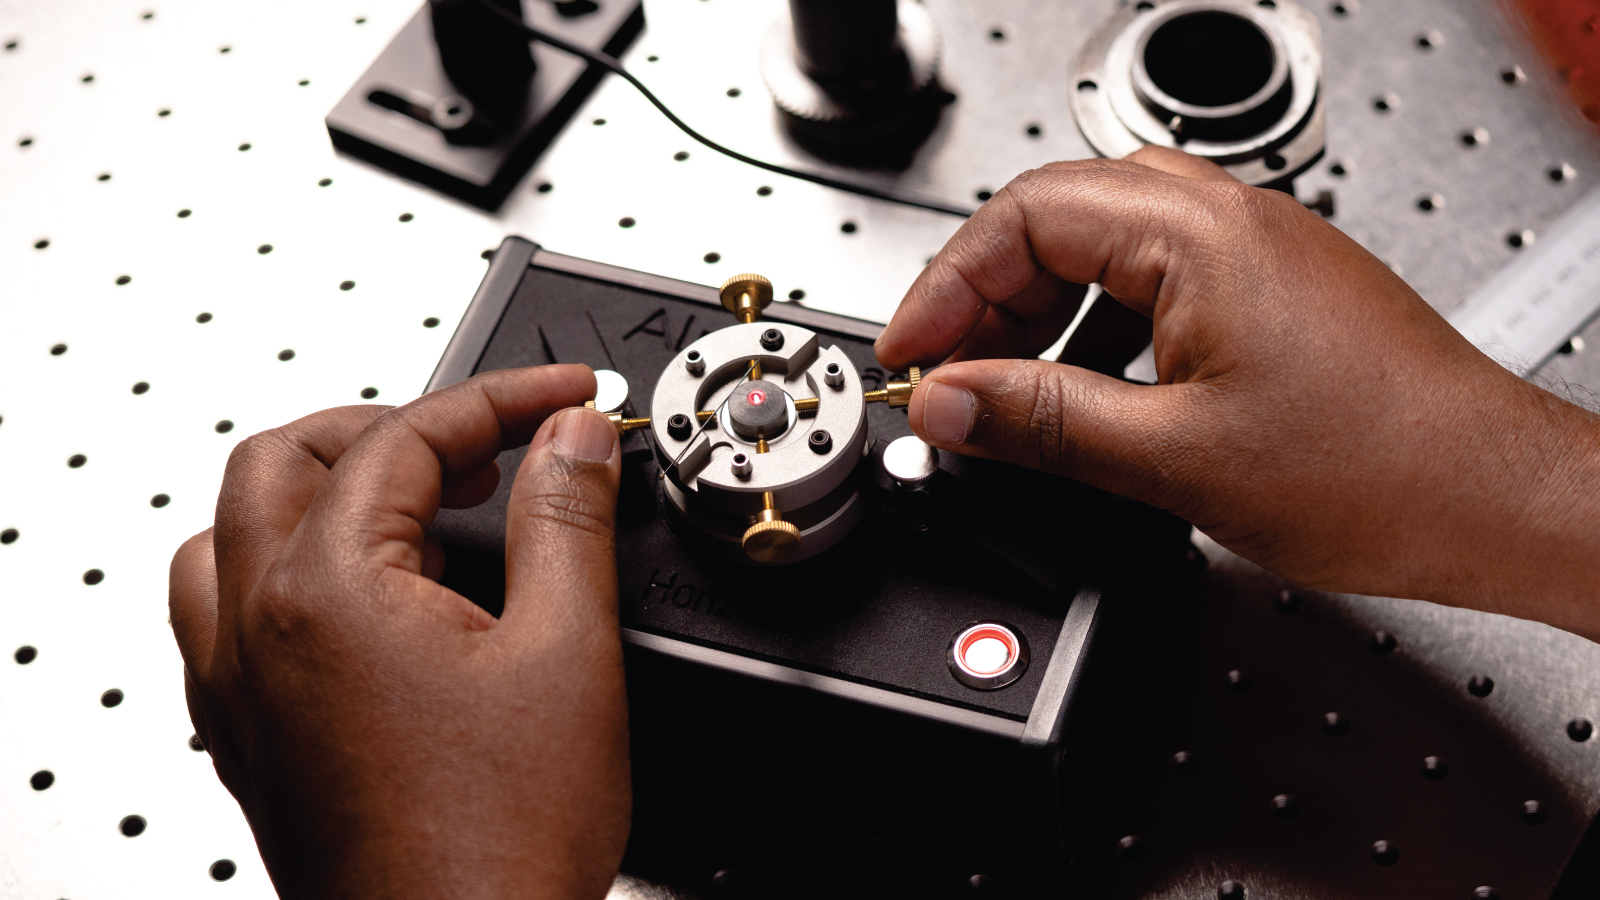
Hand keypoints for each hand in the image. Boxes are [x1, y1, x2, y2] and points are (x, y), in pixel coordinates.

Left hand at [169, 365, 630, 898]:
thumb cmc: (497, 843)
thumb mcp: (568, 653)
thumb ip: (567, 519)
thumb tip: (571, 436)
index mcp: (326, 592)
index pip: (405, 438)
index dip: (499, 401)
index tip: (564, 398)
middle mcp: (255, 631)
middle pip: (289, 459)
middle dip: (395, 428)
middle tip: (486, 444)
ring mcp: (238, 688)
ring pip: (231, 532)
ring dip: (318, 493)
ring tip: (413, 510)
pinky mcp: (246, 737)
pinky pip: (223, 612)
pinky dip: (284, 570)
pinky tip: (362, 601)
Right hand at [877, 148, 1599, 639]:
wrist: (1489, 500)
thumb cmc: (1377, 471)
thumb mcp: (1171, 457)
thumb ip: (1040, 422)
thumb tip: (947, 402)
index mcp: (1199, 233)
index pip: (1025, 217)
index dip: (948, 287)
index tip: (912, 354)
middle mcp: (1230, 219)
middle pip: (1059, 219)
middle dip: (987, 297)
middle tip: (949, 375)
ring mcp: (1255, 251)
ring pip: (1104, 248)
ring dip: (1040, 313)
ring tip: (1007, 392)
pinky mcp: (1271, 293)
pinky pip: (1154, 282)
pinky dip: (1097, 328)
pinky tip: (1083, 392)